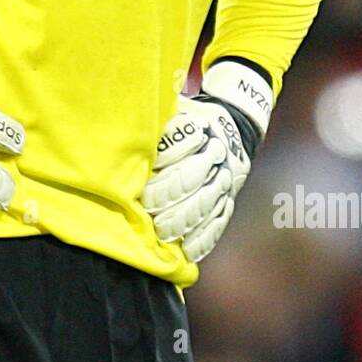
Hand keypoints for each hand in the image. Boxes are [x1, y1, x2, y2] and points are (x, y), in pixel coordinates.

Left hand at [140, 59, 271, 263]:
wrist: (234, 122)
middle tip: (148, 209)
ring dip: (184, 220)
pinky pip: (219, 222)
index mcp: (198, 128)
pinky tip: (189, 250)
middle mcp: (215, 154)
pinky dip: (204, 239)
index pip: (179, 145)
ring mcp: (225, 179)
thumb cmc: (188, 120)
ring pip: (206, 203)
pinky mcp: (229, 199)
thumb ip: (156, 126)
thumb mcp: (174, 111)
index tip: (144, 178)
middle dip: (169, 195)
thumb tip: (127, 134)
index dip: (163, 162)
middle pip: (192, 178)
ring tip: (164, 232)